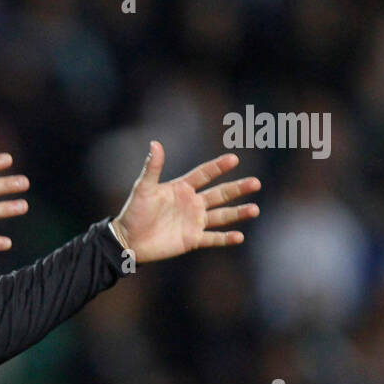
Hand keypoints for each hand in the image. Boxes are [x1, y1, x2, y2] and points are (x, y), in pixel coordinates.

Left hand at [111, 141, 260, 262]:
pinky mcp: (192, 239)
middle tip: (255, 182)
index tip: (234, 158)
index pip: (204, 174)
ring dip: (238, 213)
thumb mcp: (143, 188)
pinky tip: (239, 236)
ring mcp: (194, 221)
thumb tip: (155, 143)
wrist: (128, 240)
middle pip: (220, 194)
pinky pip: (213, 238)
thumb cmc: (134, 212)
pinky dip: (226, 238)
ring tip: (254, 209)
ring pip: (221, 216)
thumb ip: (152, 168)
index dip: (218, 167)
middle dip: (237, 188)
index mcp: (182, 188)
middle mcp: (192, 203)